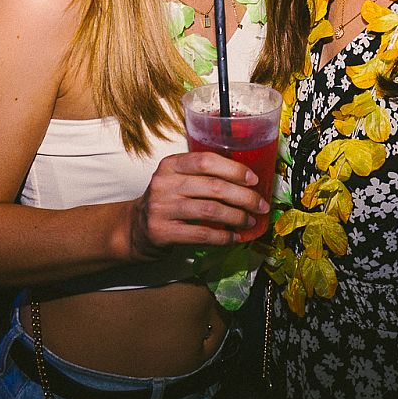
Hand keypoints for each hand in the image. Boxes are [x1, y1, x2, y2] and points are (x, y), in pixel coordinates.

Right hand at [127, 152, 267, 258]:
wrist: (136, 228)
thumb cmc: (167, 201)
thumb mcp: (177, 180)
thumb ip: (203, 175)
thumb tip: (247, 180)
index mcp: (170, 164)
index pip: (206, 160)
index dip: (234, 169)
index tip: (254, 180)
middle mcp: (164, 183)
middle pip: (213, 187)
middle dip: (244, 197)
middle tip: (261, 205)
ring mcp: (161, 208)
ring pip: (210, 211)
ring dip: (237, 217)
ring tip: (250, 221)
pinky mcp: (162, 232)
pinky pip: (201, 234)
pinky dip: (223, 237)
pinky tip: (234, 238)